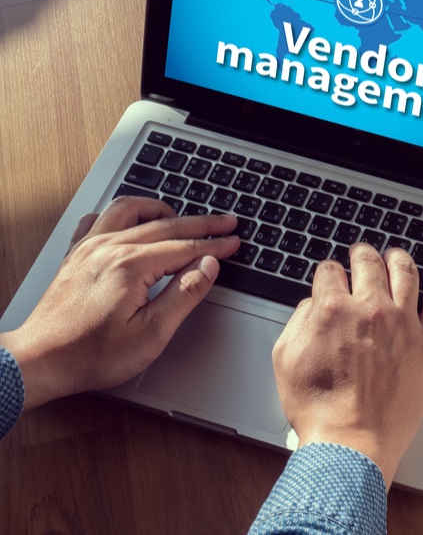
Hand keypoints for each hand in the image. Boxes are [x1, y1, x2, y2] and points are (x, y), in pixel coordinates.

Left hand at [0, 197, 239, 409]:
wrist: (40, 361)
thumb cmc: (91, 354)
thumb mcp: (152, 333)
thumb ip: (184, 294)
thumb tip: (208, 266)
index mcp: (131, 266)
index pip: (185, 247)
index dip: (215, 244)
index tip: (234, 241)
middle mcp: (108, 248)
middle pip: (165, 224)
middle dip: (201, 222)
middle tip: (226, 221)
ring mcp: (88, 248)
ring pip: (129, 210)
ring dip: (160, 209)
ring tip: (180, 215)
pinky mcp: (75, 255)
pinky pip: (99, 218)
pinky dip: (121, 215)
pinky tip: (130, 223)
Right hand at [272, 245, 422, 481]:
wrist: (351, 441)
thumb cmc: (319, 409)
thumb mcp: (286, 359)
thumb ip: (298, 322)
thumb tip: (311, 305)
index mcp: (332, 309)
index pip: (330, 271)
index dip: (329, 272)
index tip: (331, 275)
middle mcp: (370, 308)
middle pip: (368, 263)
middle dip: (362, 254)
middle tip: (362, 254)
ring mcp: (402, 323)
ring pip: (405, 272)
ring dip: (398, 258)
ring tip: (396, 256)